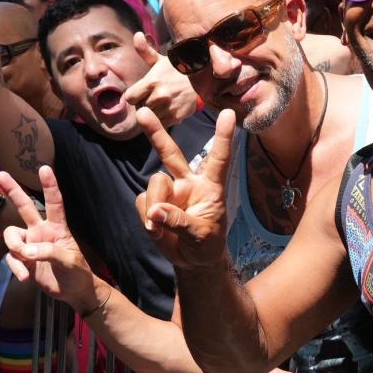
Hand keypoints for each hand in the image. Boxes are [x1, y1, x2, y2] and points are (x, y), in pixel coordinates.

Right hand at [0, 166, 100, 313]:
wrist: (73, 293)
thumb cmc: (78, 273)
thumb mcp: (70, 262)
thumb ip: (50, 253)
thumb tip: (27, 251)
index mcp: (57, 227)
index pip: (54, 203)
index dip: (50, 186)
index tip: (44, 168)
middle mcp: (41, 232)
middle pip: (24, 207)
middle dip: (13, 190)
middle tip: (0, 173)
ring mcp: (30, 245)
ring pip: (11, 236)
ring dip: (16, 249)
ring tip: (27, 263)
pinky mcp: (23, 260)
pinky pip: (12, 258)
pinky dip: (16, 267)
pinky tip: (26, 277)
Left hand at [123, 32, 198, 126]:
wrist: (203, 81)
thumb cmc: (178, 70)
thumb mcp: (161, 60)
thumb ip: (145, 50)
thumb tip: (137, 34)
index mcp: (152, 81)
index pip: (130, 97)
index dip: (135, 95)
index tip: (142, 92)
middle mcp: (159, 95)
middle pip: (140, 107)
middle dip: (145, 103)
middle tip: (154, 96)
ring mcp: (168, 107)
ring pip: (150, 116)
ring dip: (154, 112)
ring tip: (162, 103)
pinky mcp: (176, 117)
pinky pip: (161, 123)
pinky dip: (163, 119)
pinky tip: (169, 109)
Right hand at [133, 106, 235, 268]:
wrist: (193, 260)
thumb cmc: (207, 244)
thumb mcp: (202, 236)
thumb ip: (181, 223)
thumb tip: (156, 212)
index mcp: (210, 186)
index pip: (219, 158)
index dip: (224, 136)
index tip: (230, 113)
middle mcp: (188, 182)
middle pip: (171, 153)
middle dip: (155, 133)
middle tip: (141, 112)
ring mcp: (169, 192)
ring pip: (154, 184)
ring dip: (154, 207)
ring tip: (160, 229)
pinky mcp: (152, 203)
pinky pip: (142, 202)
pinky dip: (146, 218)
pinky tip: (156, 231)